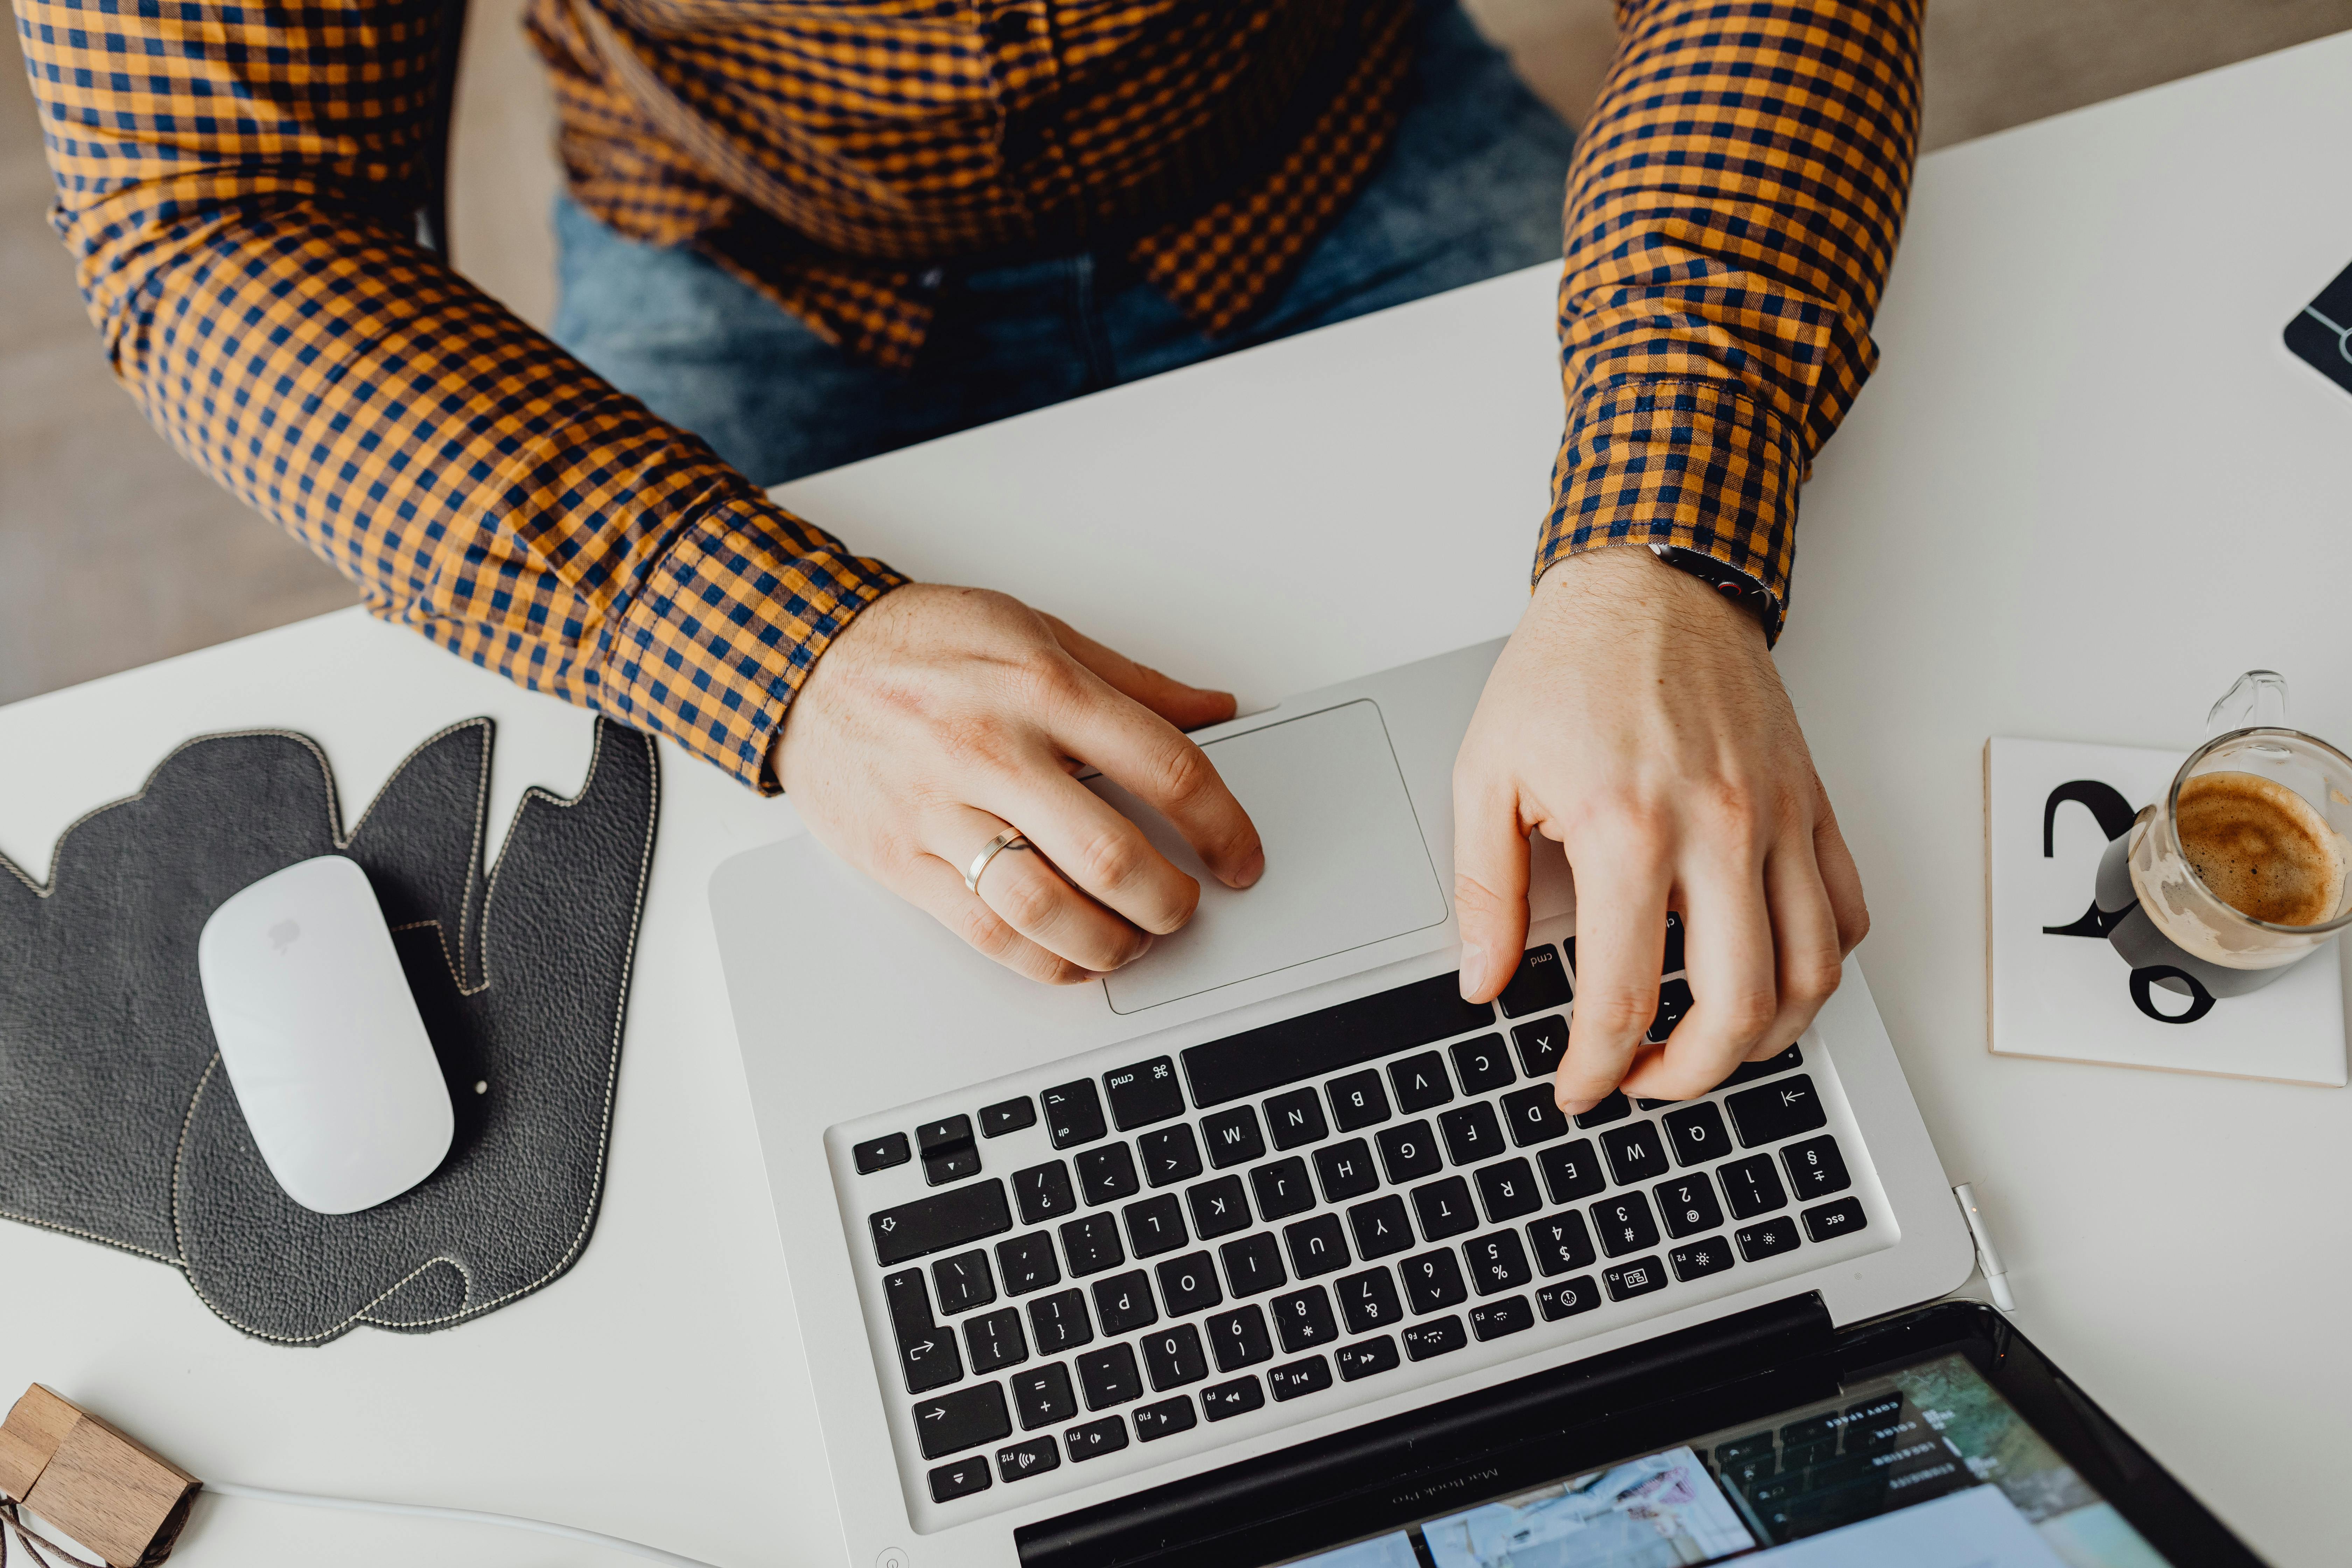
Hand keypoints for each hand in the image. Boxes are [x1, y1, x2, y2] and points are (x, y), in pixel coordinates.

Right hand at [771, 584, 1264, 983]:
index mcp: (1043, 688)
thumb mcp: (1036, 630)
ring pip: (1048, 910)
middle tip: (1187, 905)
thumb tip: (1214, 711)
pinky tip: (1073, 957)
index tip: (1241, 855)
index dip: (1223, 825)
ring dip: (1111, 943)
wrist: (801, 660)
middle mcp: (994, 751)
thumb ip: (1133, 682)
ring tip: (1133, 940)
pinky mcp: (901, 859)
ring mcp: (942, 811)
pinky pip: (986, 933)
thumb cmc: (920, 643)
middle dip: (1170, 901)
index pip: (1165, 768)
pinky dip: (1045, 961)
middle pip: (1112, 856)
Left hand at [1451, 548, 1867, 1109]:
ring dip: (1767, 1037)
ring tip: (1712, 1047)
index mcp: (1626, 829)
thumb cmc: (1566, 666)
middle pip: (1737, 1007)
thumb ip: (1483, 889)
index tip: (1578, 1087)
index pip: (1624, 995)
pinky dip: (1821, 965)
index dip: (1597, 1067)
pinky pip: (1847, 910)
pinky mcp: (1811, 802)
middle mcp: (1716, 829)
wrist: (1650, 579)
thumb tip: (1482, 980)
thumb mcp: (1485, 771)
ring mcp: (1777, 818)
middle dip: (1690, 1075)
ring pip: (1812, 974)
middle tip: (1645, 1081)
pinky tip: (1773, 974)